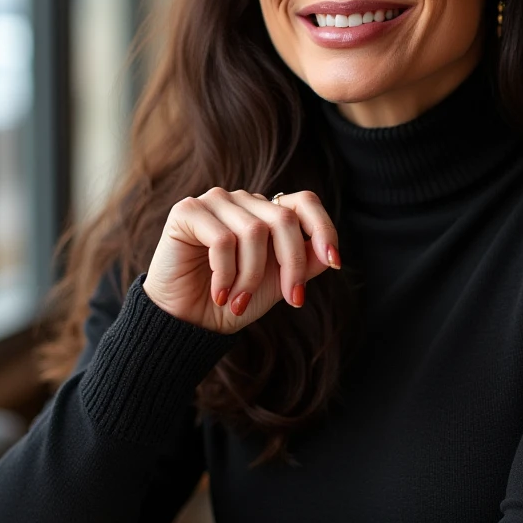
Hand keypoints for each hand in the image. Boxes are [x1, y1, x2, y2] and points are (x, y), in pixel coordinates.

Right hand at [142, 188, 341, 333]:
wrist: (188, 321)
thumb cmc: (234, 300)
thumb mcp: (278, 284)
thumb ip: (305, 264)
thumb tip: (331, 253)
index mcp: (267, 212)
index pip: (305, 203)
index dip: (324, 229)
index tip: (335, 263)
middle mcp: (243, 201)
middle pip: (284, 219)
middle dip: (292, 264)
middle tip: (291, 300)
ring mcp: (215, 201)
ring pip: (254, 232)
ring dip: (251, 277)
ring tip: (238, 301)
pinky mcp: (187, 211)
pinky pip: (222, 239)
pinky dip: (226, 274)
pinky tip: (219, 293)